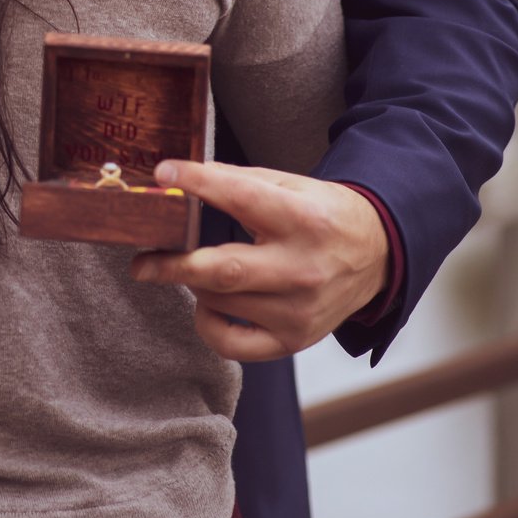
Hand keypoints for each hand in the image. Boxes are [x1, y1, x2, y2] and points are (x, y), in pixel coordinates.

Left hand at [129, 160, 392, 361]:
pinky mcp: (295, 340)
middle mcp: (301, 268)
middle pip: (223, 271)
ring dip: (194, 285)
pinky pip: (234, 344)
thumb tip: (179, 178)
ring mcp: (298, 310)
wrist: (376, 255)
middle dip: (173, 265)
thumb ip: (237, 180)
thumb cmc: (321, 214)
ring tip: (192, 268)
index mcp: (300, 219)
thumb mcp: (289, 184)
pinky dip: (208, 325)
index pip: (240, 197)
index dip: (198, 182)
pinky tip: (208, 305)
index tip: (162, 173)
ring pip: (221, 303)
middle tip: (141, 263)